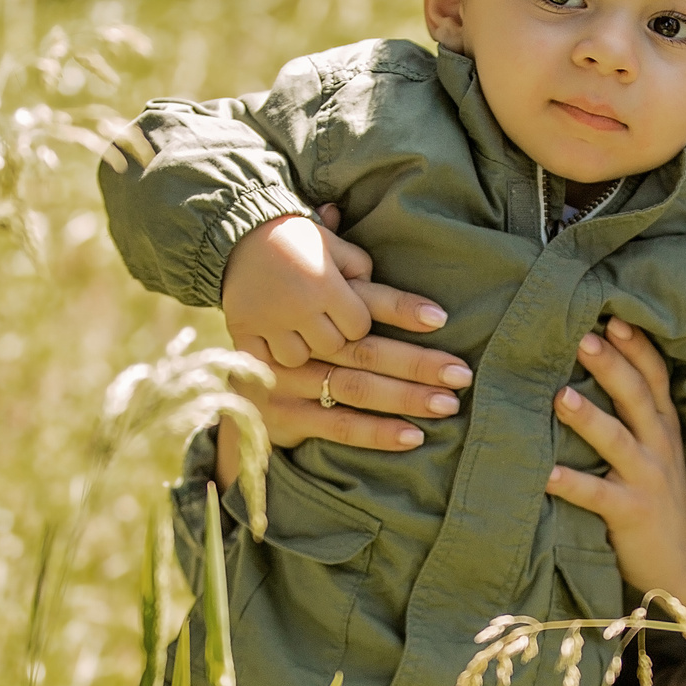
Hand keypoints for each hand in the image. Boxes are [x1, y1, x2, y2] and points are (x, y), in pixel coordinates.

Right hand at [215, 207, 472, 480]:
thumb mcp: (317, 250)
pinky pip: (328, 419)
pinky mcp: (275, 398)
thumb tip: (378, 269)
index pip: (363, 312)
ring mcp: (284, 365)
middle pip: (366, 352)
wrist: (223, 279)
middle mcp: (298, 327)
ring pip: (350, 386)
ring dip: (402, 399)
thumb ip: (352, 263)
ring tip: (446, 406)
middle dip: (417, 366)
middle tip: (461, 376)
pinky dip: (371, 430)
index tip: (442, 322)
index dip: (403, 315)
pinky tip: (410, 435)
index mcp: (312, 289)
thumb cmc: (285, 256)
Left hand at [543, 318, 685, 603]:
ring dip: (588, 417)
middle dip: (609, 364)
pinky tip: (546, 474)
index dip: (636, 344)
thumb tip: (590, 367)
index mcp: (663, 425)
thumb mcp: (656, 449)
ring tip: (559, 396)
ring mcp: (648, 478)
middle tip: (580, 336)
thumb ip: (633, 413)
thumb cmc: (659, 499)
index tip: (612, 315)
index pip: (654, 375)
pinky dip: (572, 483)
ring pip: (618, 440)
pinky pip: (598, 496)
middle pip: (636, 396)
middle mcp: (659, 445)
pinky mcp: (632, 513)